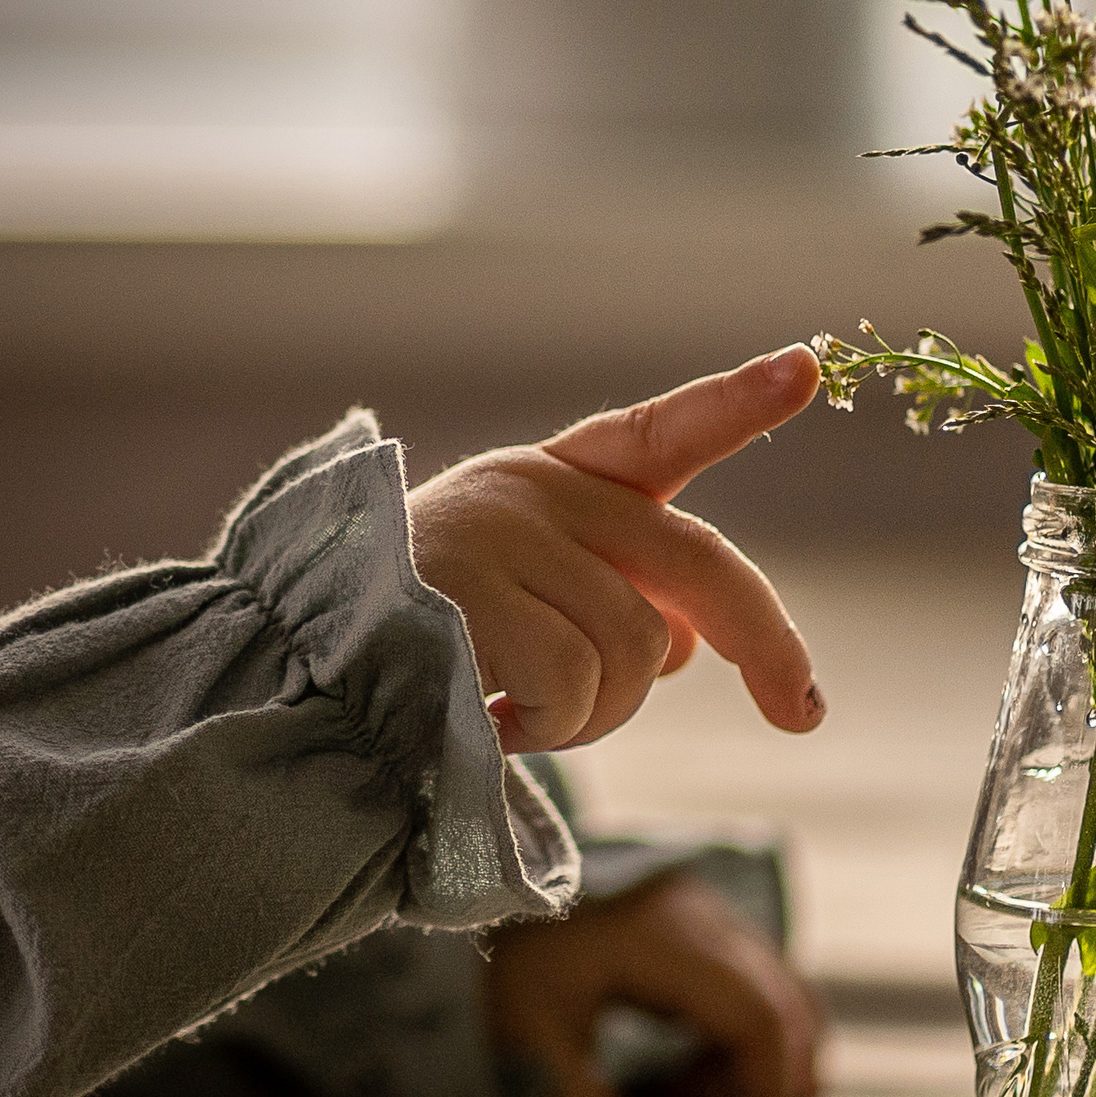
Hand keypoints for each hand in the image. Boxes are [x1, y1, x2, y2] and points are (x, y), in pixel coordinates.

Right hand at [408, 345, 824, 753]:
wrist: (287, 681)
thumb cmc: (420, 651)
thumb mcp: (526, 606)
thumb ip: (614, 602)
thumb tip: (687, 646)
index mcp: (556, 482)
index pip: (662, 429)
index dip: (740, 399)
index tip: (809, 363)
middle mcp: (536, 489)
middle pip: (697, 563)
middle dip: (767, 643)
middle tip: (801, 714)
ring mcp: (502, 529)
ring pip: (636, 651)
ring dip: (594, 718)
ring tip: (515, 715)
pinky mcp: (468, 584)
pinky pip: (574, 686)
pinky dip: (544, 733)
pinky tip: (485, 722)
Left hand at [482, 873, 825, 1096]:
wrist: (479, 905)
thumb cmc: (501, 979)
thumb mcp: (521, 1050)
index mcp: (656, 940)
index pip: (753, 1015)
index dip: (764, 1086)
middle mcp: (698, 913)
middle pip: (788, 1003)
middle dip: (770, 1079)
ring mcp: (710, 911)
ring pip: (789, 992)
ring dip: (769, 1058)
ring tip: (694, 1094)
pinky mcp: (711, 923)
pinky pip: (768, 983)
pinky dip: (756, 1036)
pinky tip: (697, 1067)